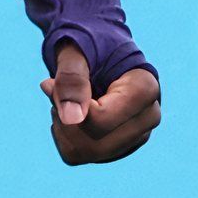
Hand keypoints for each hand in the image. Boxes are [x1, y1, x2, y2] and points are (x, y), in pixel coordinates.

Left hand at [39, 42, 159, 164]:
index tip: (50, 82)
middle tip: (52, 89)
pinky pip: (79, 156)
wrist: (95, 46)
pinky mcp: (120, 146)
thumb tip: (72, 119)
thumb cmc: (87, 42)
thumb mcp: (74, 52)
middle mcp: (148, 117)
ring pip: (86, 153)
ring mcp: (136, 135)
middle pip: (95, 143)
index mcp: (145, 88)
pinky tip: (70, 112)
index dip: (68, 105)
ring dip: (62, 127)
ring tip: (64, 99)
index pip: (101, 120)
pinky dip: (64, 136)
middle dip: (64, 119)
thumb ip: (72, 78)